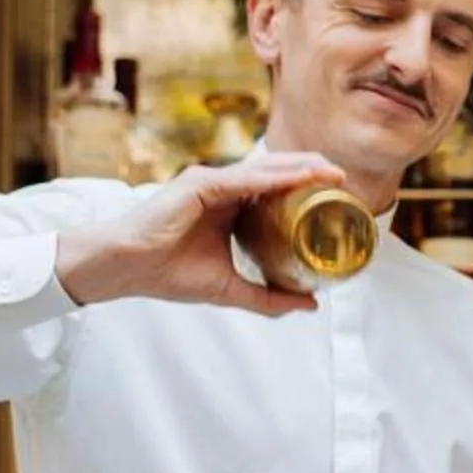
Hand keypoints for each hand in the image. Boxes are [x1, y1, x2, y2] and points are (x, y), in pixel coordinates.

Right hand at [53, 150, 344, 317]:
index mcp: (230, 206)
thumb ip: (268, 297)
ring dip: (302, 167)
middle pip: (277, 173)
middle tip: (345, 180)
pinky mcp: (199, 184)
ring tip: (333, 173)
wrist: (126, 269)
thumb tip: (311, 305)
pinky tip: (300, 177)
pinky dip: (274, 177)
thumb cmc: (168, 275)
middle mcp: (223, 189)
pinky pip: (244, 178)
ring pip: (265, 169)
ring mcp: (211, 182)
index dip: (308, 188)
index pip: (277, 190)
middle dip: (313, 172)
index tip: (341, 195)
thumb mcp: (229, 288)